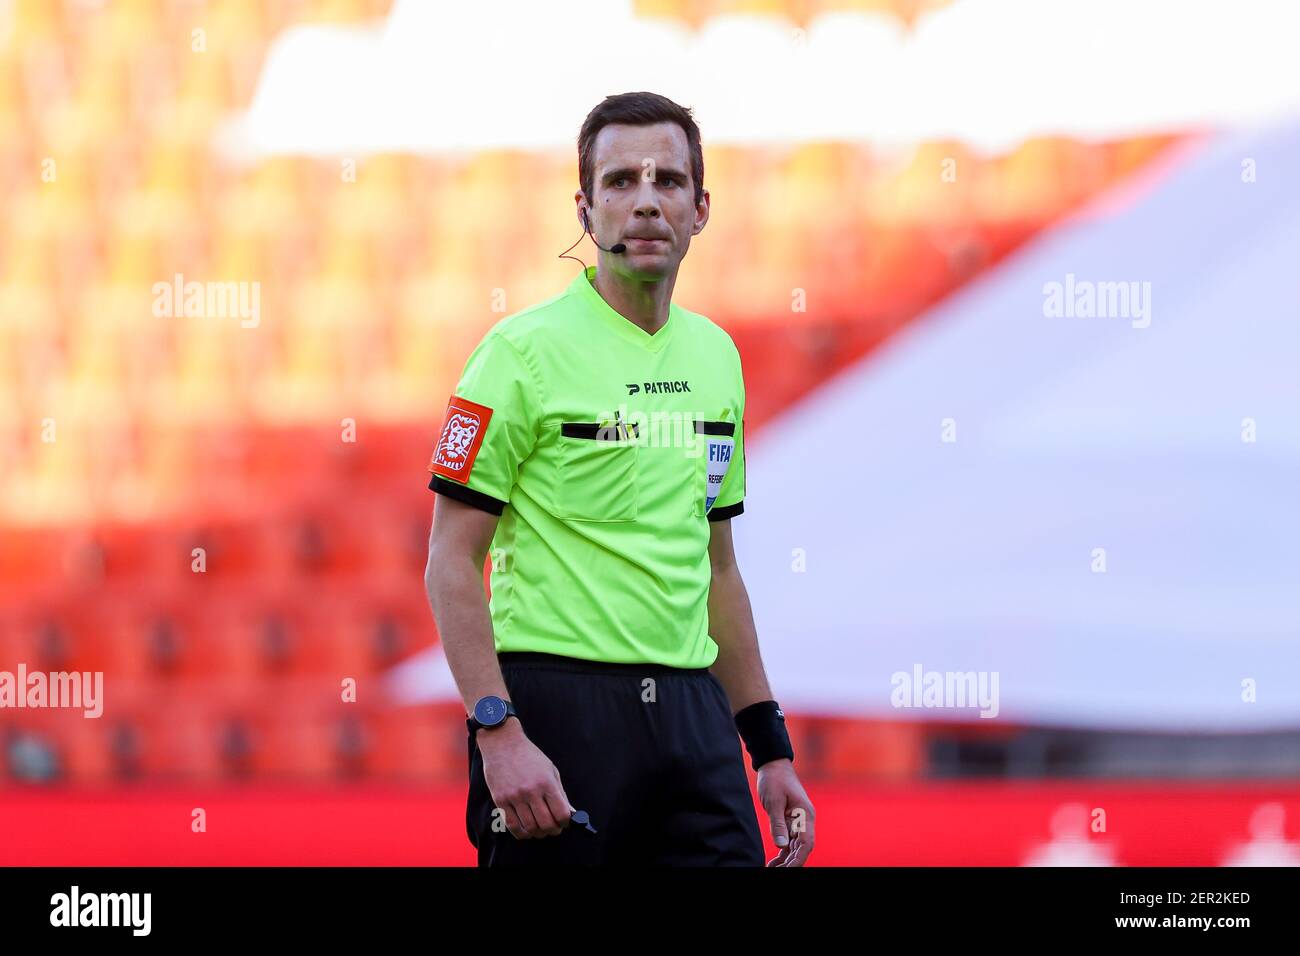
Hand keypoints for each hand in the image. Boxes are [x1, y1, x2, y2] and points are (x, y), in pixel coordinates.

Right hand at [477, 720, 574, 838]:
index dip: (565, 822)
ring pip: (530, 827)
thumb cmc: (529, 755)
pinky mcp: (501, 800)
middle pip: (546, 824)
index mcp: (546, 782)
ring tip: (541, 831)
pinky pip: (512, 825)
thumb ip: (560, 792)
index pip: (561, 813)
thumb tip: (570, 812)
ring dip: (538, 834)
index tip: (565, 822)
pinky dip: (521, 833)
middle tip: (554, 829)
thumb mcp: (550, 769)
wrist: (502, 743)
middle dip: (553, 830)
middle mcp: (531, 791)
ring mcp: (515, 797)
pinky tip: (526, 831)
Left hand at [757, 759, 814, 865]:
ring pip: (796, 847)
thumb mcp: (773, 802)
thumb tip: (781, 846)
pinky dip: (783, 852)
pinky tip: (774, 861)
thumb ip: (778, 824)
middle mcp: (805, 820)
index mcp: (805, 815)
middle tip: (777, 871)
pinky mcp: (790, 821)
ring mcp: (798, 821)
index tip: (787, 868)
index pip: (806, 843)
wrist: (773, 765)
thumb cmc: (775, 779)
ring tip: (773, 869)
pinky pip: (789, 841)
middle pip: (802, 848)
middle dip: (792, 862)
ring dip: (786, 860)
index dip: (799, 859)